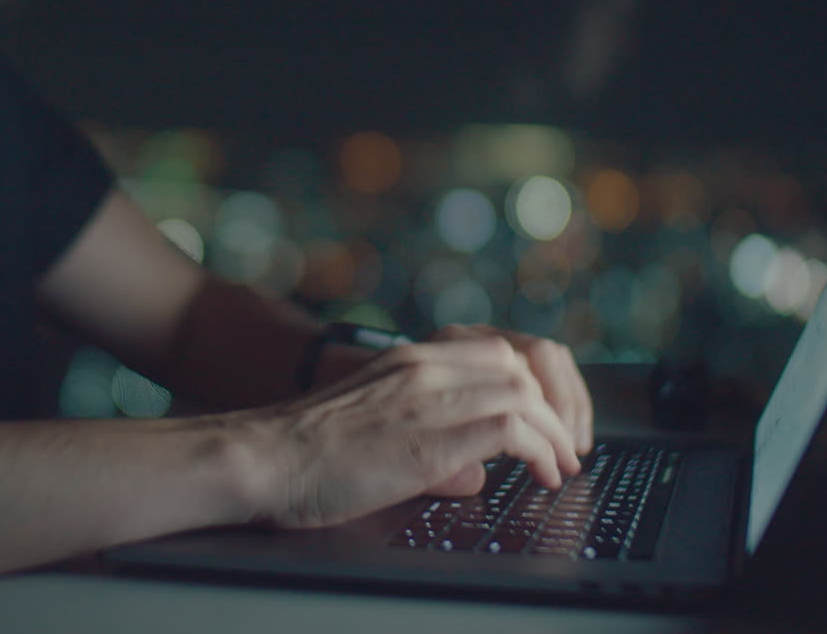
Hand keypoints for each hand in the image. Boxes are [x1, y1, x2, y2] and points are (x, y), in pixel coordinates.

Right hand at [244, 336, 581, 528]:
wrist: (261, 458)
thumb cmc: (305, 457)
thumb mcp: (375, 432)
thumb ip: (430, 442)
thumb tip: (476, 474)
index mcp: (407, 361)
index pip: (497, 353)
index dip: (536, 388)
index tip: (548, 426)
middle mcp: (421, 367)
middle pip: (520, 364)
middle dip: (556, 406)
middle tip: (565, 447)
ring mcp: (425, 397)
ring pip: (524, 392)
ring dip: (554, 432)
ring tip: (560, 465)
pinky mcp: (427, 437)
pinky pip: (510, 427)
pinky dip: (539, 450)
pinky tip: (542, 474)